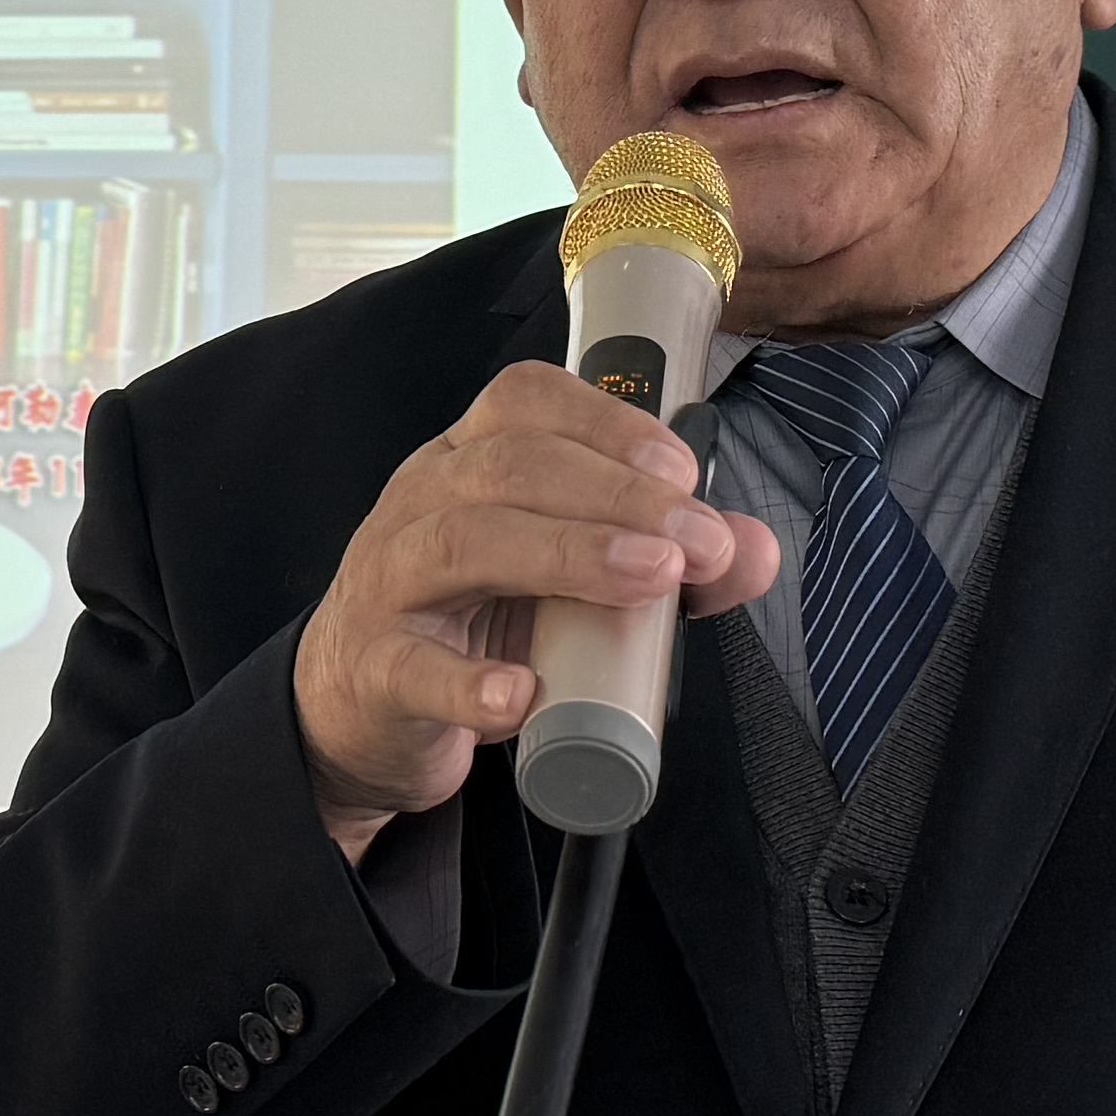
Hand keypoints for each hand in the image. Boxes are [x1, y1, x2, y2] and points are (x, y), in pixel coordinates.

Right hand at [291, 363, 775, 862]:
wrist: (360, 714)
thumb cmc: (469, 626)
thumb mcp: (560, 582)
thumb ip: (660, 559)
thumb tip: (754, 550)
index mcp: (466, 463)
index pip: (525, 402)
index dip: (608, 423)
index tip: (682, 471)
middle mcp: (421, 504)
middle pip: (508, 466)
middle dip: (618, 495)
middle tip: (697, 543)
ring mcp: (388, 584)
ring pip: (461, 540)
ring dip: (567, 554)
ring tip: (647, 582)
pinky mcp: (375, 671)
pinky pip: (414, 668)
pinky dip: (470, 681)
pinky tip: (522, 692)